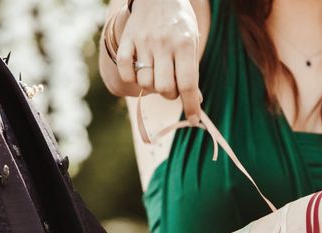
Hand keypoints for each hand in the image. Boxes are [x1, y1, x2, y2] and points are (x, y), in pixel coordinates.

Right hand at [116, 0, 201, 121]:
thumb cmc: (179, 23)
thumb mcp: (192, 41)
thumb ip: (192, 70)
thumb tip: (195, 101)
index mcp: (185, 44)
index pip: (188, 84)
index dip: (191, 106)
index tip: (193, 120)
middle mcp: (164, 44)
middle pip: (165, 87)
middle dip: (170, 95)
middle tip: (172, 86)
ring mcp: (143, 42)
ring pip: (146, 83)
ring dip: (152, 87)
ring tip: (157, 75)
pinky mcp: (127, 39)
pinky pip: (125, 70)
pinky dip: (131, 78)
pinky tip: (139, 72)